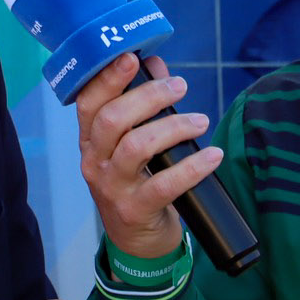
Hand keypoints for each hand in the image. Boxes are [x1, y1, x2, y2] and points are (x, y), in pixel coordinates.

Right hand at [74, 53, 222, 260]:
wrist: (136, 242)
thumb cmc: (137, 183)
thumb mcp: (132, 145)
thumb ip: (142, 106)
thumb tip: (157, 64)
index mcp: (90, 141)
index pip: (88, 102)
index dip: (107, 78)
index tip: (132, 57)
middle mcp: (94, 162)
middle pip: (113, 119)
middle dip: (149, 96)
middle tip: (181, 87)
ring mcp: (112, 188)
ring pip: (137, 146)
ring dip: (173, 127)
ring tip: (200, 120)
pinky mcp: (135, 210)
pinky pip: (165, 185)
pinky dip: (193, 167)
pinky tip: (212, 156)